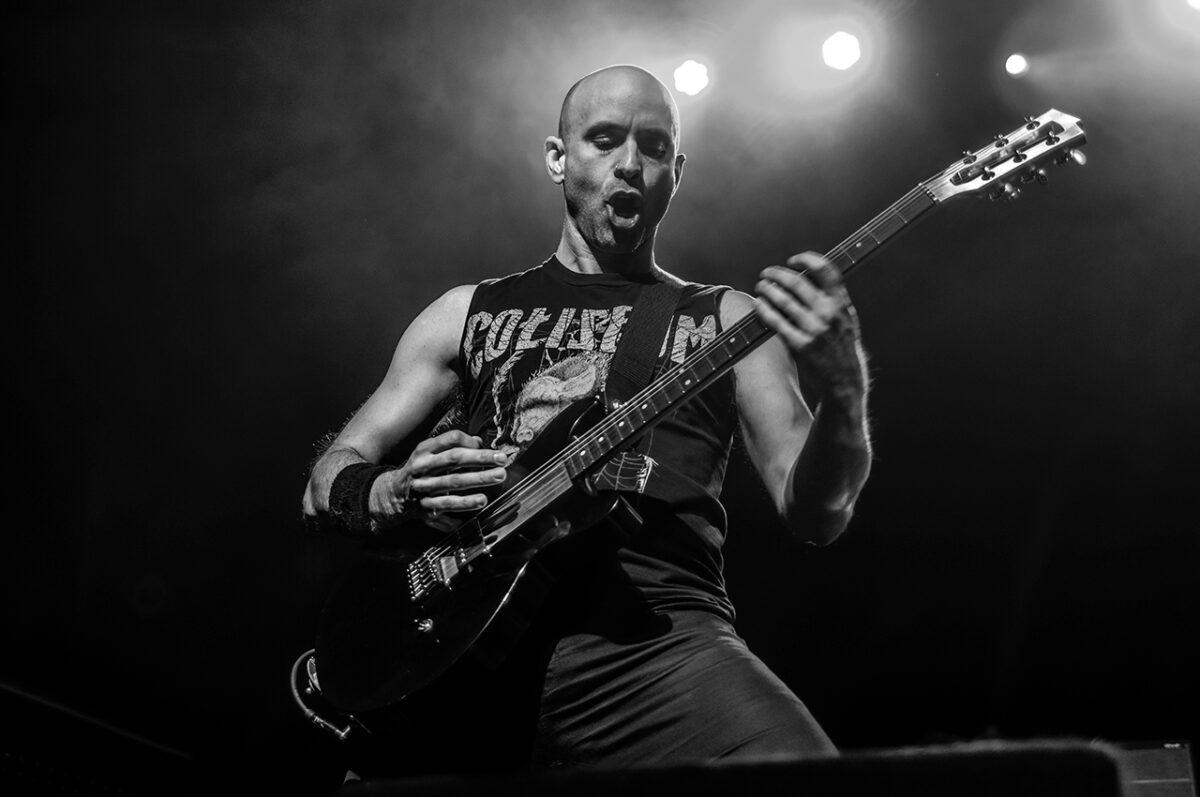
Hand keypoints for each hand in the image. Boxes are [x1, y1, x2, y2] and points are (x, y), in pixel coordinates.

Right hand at [369, 430, 508, 527]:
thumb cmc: (419, 469)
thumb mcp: (430, 453)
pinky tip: (481, 501)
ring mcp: (423, 488)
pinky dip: (464, 504)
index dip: (469, 442)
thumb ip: (452, 446)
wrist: (391, 494)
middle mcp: (423, 467)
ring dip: (477, 480)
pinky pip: (447, 505)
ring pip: (452, 483)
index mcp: (425, 450)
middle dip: (480, 459)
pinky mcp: (425, 507)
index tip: (486, 446)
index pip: (450, 440)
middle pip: (454, 459)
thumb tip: (479, 442)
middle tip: (502, 460)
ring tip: (497, 478)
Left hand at [754, 252, 865, 396]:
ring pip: (784, 300)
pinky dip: (764, 309)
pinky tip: (758, 304)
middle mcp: (829, 313)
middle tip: (767, 273)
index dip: (806, 259)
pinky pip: (776, 322)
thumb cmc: (842, 346)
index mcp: (842, 303)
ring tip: (761, 286)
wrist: (844, 380)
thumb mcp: (846, 319)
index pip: (825, 270)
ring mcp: (814, 330)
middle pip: (797, 282)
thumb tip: (806, 277)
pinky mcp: (801, 345)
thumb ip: (831, 299)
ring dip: (767, 289)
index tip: (793, 260)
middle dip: (777, 274)